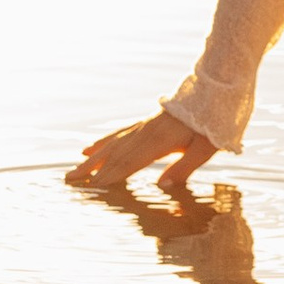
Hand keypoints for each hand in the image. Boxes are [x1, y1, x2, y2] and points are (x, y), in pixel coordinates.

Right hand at [67, 110, 212, 198]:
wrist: (213, 94)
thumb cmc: (212, 125)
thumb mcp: (205, 149)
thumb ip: (184, 168)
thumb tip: (162, 186)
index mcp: (160, 141)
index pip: (131, 162)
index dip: (113, 175)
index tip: (94, 188)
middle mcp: (146, 132)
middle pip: (114, 153)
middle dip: (92, 169)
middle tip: (70, 180)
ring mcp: (143, 126)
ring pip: (112, 143)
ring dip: (92, 158)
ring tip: (74, 168)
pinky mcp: (144, 122)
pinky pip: (118, 133)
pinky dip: (103, 142)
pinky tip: (90, 148)